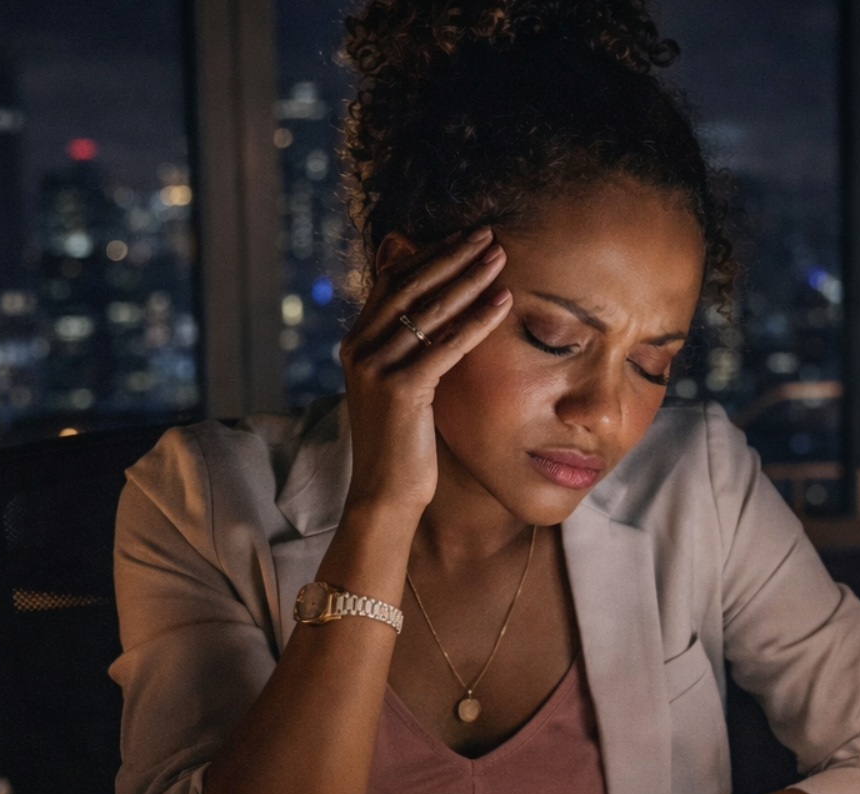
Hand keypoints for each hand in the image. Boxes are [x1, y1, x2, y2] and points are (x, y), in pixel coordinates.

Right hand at [338, 227, 512, 517]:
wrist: (384, 494)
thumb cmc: (401, 444)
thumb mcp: (400, 387)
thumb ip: (410, 350)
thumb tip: (440, 318)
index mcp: (356, 343)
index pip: (392, 282)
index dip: (429, 256)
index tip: (463, 238)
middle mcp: (359, 349)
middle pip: (409, 286)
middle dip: (451, 256)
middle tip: (486, 234)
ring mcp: (376, 369)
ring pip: (429, 310)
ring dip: (469, 279)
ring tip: (499, 257)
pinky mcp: (400, 391)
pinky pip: (446, 346)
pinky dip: (477, 321)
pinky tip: (503, 302)